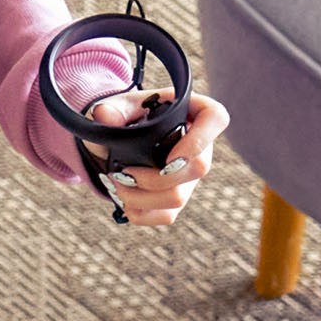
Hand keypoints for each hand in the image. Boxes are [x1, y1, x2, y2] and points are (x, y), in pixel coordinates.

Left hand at [83, 89, 228, 228]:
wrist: (122, 137)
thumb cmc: (131, 114)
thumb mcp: (121, 105)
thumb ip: (114, 108)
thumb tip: (104, 114)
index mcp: (195, 113)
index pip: (216, 119)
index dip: (200, 140)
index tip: (170, 156)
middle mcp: (200, 146)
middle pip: (197, 168)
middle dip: (155, 177)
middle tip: (123, 172)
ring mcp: (190, 176)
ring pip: (178, 197)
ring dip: (141, 196)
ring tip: (117, 184)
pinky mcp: (178, 197)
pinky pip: (166, 215)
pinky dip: (139, 211)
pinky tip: (123, 199)